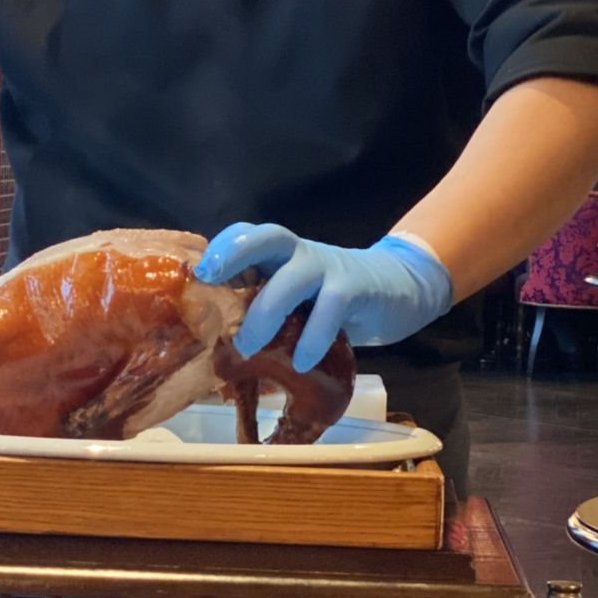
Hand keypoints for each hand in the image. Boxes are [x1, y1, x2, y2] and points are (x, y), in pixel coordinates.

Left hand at [194, 223, 453, 371]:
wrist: (399, 288)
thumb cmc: (332, 300)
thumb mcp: (296, 299)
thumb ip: (264, 306)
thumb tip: (216, 341)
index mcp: (281, 254)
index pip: (247, 235)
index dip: (222, 246)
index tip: (198, 271)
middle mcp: (300, 254)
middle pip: (266, 238)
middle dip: (235, 254)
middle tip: (209, 281)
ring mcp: (328, 268)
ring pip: (293, 278)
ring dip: (266, 311)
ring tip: (247, 347)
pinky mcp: (355, 288)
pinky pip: (330, 309)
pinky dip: (312, 337)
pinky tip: (301, 362)